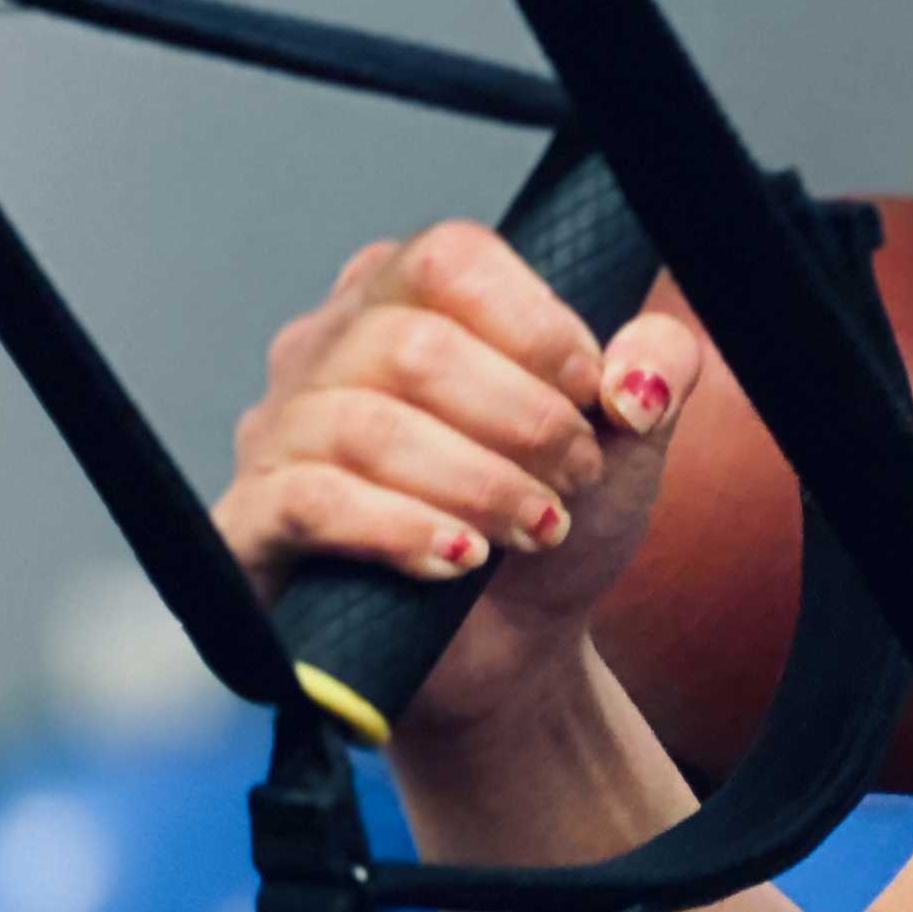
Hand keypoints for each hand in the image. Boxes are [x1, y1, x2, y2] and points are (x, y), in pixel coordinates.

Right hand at [214, 219, 710, 741]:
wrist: (509, 651)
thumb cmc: (549, 521)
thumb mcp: (631, 435)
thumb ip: (661, 365)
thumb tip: (633, 377)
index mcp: (405, 298)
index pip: (451, 260)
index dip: (536, 326)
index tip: (596, 394)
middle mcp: (326, 349)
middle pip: (410, 347)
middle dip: (520, 420)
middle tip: (575, 477)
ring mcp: (278, 434)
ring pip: (364, 427)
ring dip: (476, 483)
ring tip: (538, 527)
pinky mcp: (252, 523)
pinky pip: (311, 502)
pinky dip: (401, 529)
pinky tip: (459, 559)